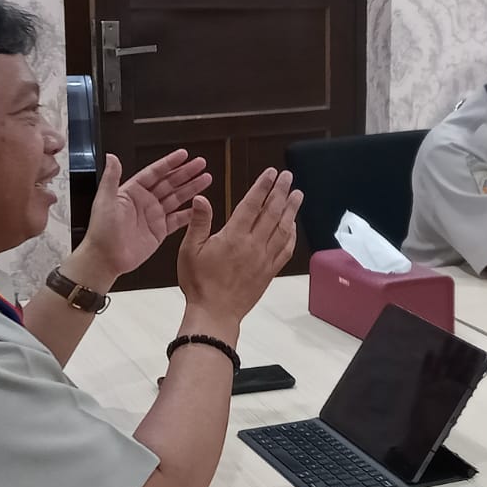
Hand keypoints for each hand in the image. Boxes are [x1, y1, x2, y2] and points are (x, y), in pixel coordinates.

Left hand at [79, 150, 212, 280]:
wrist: (106, 259)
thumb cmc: (101, 231)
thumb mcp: (105, 201)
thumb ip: (111, 178)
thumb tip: (112, 157)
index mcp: (132, 192)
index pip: (154, 173)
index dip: (169, 163)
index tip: (183, 155)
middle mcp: (145, 202)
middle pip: (170, 183)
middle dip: (186, 173)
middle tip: (200, 164)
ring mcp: (153, 216)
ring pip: (177, 198)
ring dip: (192, 188)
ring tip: (206, 179)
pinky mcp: (159, 231)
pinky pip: (178, 220)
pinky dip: (190, 213)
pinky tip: (200, 207)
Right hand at [176, 169, 302, 325]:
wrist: (215, 313)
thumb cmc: (198, 283)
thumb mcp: (189, 250)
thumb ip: (198, 223)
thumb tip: (201, 198)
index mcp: (233, 236)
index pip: (252, 204)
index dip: (263, 186)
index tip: (271, 173)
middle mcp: (253, 245)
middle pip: (271, 212)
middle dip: (281, 191)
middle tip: (288, 176)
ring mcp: (264, 259)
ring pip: (283, 229)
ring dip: (291, 210)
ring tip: (297, 195)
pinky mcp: (269, 272)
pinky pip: (285, 250)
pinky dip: (291, 235)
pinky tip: (293, 226)